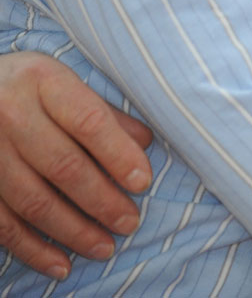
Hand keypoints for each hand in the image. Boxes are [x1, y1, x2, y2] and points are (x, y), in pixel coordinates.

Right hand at [0, 52, 152, 279]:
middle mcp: (10, 113)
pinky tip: (60, 264)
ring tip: (105, 247)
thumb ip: (103, 113)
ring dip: (73, 230)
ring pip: (33, 200)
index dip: (119, 155)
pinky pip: (3, 222)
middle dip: (102, 201)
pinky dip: (32, 249)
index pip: (88, 121)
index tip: (143, 182)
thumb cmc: (29, 86)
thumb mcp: (65, 82)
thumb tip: (145, 144)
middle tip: (130, 222)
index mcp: (42, 81)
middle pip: (63, 166)